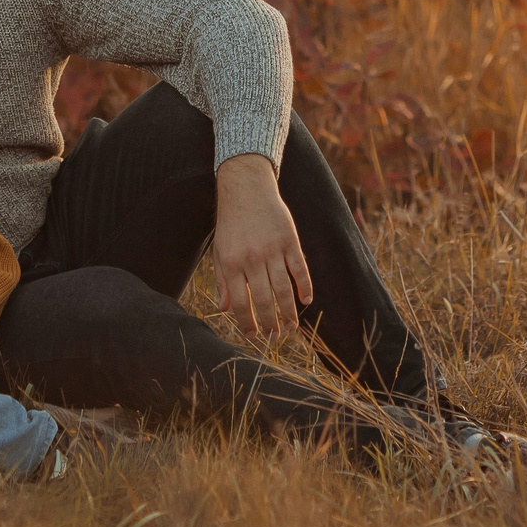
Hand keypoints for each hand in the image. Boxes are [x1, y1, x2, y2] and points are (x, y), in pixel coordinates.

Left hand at [212, 154, 311, 338]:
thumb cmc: (231, 224)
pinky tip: (306, 300)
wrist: (246, 189)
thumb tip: (225, 309)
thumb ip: (222, 280)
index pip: (240, 302)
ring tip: (290, 327)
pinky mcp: (289, 240)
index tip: (253, 335)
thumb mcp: (220, 250)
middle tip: (274, 337)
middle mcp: (252, 258)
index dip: (247, 322)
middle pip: (263, 299)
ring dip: (288, 311)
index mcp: (231, 262)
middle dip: (269, 322)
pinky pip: (299, 268)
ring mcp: (272, 249)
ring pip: (283, 288)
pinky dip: (304, 286)